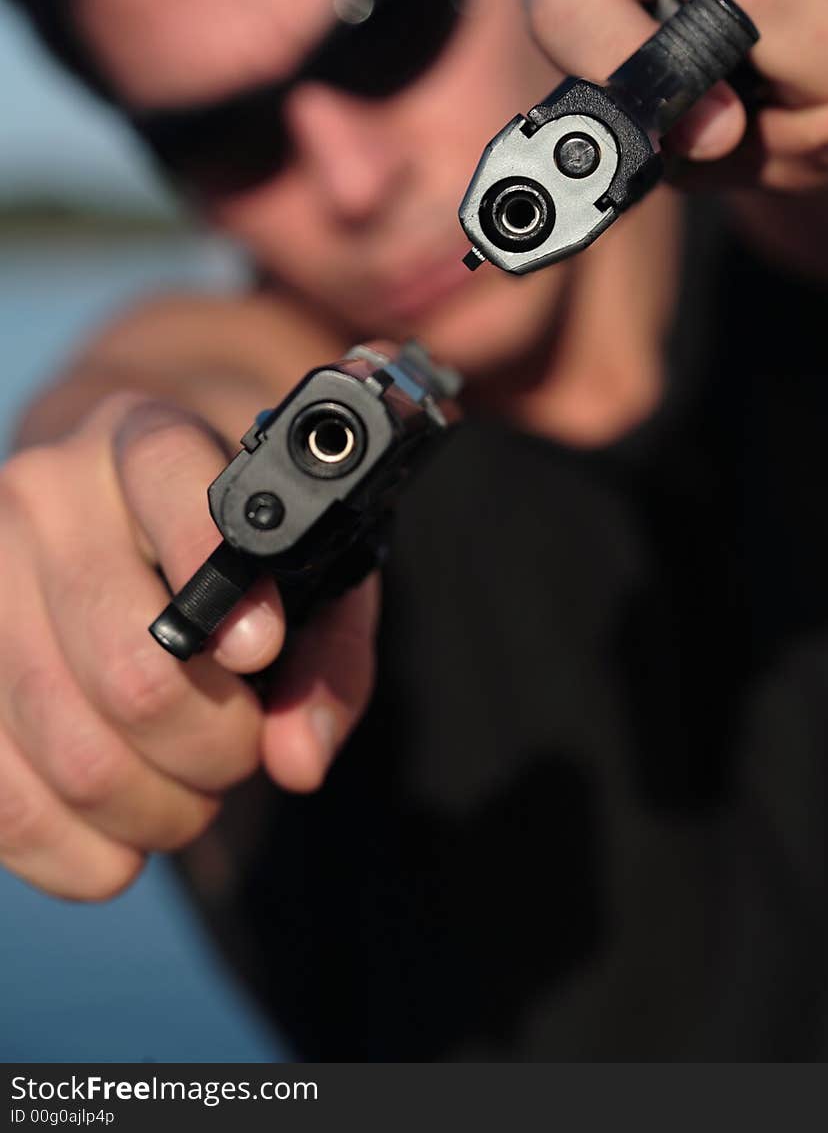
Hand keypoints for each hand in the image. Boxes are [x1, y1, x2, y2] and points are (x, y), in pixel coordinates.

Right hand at [0, 392, 376, 899]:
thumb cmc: (222, 542)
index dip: (224, 582)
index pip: (168, 480)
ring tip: (191, 792)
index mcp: (140, 439)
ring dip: (158, 811)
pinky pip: (4, 805)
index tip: (259, 651)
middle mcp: (43, 496)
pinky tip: (122, 842)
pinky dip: (80, 853)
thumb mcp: (299, 555)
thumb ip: (330, 646)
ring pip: (72, 753)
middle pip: (132, 671)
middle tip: (239, 749)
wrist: (103, 506)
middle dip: (215, 748)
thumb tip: (298, 759)